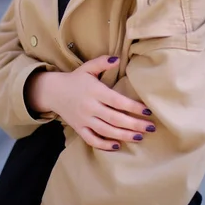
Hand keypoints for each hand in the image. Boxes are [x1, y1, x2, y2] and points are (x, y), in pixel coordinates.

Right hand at [27, 56, 154, 150]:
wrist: (52, 91)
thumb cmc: (75, 79)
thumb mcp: (87, 67)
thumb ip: (102, 62)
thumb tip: (117, 59)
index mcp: (94, 91)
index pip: (117, 101)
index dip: (133, 107)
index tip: (147, 111)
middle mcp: (90, 107)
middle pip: (115, 118)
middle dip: (134, 124)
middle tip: (151, 127)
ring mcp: (84, 119)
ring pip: (106, 131)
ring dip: (124, 135)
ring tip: (140, 137)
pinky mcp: (79, 129)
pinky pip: (92, 140)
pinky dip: (104, 145)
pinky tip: (118, 145)